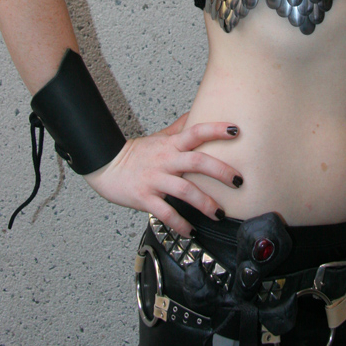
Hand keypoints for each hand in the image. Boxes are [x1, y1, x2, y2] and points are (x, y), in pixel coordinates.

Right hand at [83, 119, 241, 235]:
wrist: (106, 165)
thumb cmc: (136, 153)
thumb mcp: (160, 136)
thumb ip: (180, 128)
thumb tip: (197, 114)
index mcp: (171, 145)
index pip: (196, 132)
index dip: (216, 130)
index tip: (236, 130)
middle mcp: (165, 160)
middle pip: (197, 162)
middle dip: (221, 171)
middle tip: (238, 181)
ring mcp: (155, 179)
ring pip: (185, 190)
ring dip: (205, 203)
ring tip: (219, 213)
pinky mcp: (145, 198)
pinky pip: (165, 212)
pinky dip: (180, 223)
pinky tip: (190, 231)